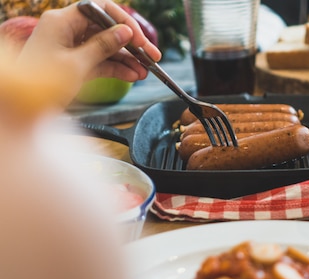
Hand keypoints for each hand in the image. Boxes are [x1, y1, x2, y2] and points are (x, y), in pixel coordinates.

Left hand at [7, 0, 160, 109]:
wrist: (23, 107)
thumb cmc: (40, 84)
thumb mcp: (76, 65)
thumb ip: (102, 46)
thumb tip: (125, 33)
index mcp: (62, 21)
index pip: (100, 10)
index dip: (123, 22)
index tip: (139, 40)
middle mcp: (68, 30)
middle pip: (107, 30)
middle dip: (131, 44)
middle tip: (153, 56)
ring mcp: (73, 47)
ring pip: (107, 48)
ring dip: (128, 60)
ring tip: (145, 72)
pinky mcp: (76, 64)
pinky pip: (102, 61)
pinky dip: (117, 69)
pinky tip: (132, 76)